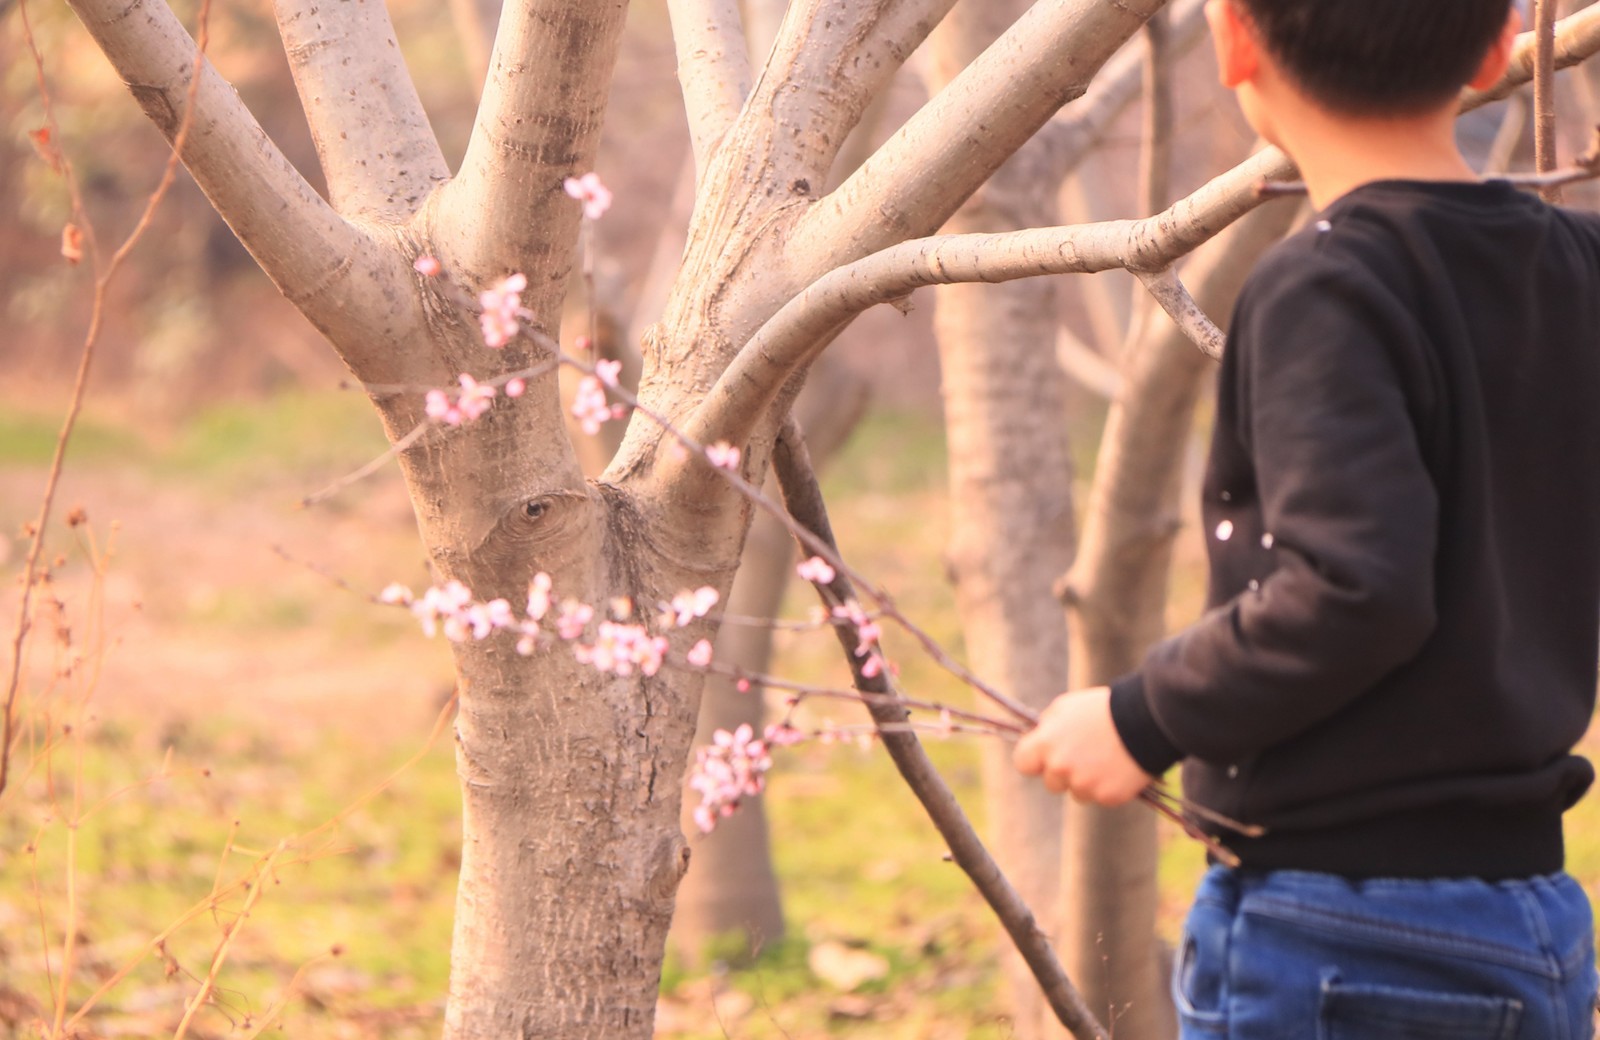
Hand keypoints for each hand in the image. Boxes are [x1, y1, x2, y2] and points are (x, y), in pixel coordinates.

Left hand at [1012, 687, 1153, 805]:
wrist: (1145, 721)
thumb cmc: (1103, 709)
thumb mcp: (1067, 706)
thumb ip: (1048, 725)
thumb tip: (1039, 736)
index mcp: (1046, 744)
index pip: (1023, 763)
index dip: (1034, 761)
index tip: (1045, 758)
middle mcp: (1060, 767)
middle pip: (1051, 782)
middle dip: (1064, 773)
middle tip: (1085, 755)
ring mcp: (1083, 785)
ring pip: (1076, 793)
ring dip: (1086, 782)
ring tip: (1106, 759)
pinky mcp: (1106, 796)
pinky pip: (1099, 798)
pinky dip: (1107, 787)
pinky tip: (1119, 768)